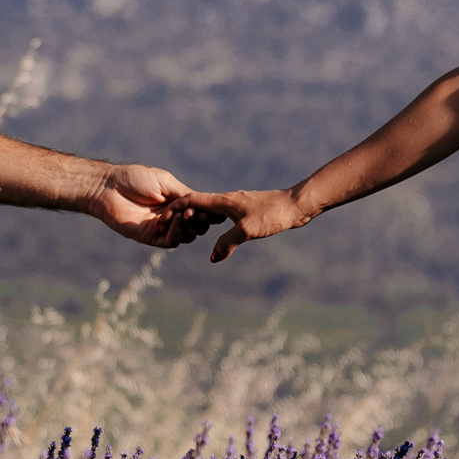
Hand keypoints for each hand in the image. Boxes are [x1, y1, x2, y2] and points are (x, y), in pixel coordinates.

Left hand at [87, 164, 220, 249]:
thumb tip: (207, 203)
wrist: (108, 186)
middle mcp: (171, 217)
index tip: (214, 208)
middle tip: (200, 213)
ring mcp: (161, 229)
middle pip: (196, 227)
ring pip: (186, 235)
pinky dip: (178, 232)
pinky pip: (170, 241)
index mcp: (176, 203)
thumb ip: (185, 195)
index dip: (208, 212)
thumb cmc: (134, 179)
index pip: (199, 212)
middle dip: (202, 221)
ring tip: (189, 215)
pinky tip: (178, 221)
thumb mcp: (166, 182)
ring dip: (191, 226)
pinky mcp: (150, 237)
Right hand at [178, 188, 320, 263]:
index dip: (174, 210)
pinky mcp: (247, 211)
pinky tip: (217, 234)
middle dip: (181, 216)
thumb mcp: (247, 230)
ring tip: (187, 233)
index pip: (191, 200)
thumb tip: (212, 258)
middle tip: (168, 230)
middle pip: (197, 205)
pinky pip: (223, 217)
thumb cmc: (273, 214)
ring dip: (197, 220)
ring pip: (210, 211)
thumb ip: (227, 242)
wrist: (296, 205)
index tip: (162, 222)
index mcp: (223, 201)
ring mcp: (237, 205)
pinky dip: (213, 224)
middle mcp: (227, 200)